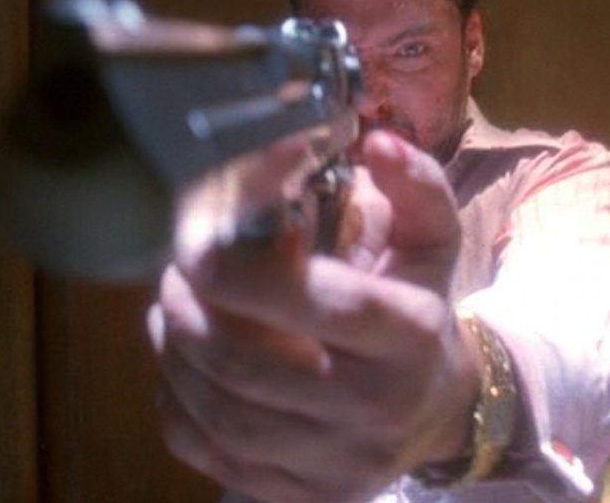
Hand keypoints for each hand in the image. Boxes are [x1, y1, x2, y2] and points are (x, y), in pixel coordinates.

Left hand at [148, 130, 480, 501]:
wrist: (437, 411)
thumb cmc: (420, 311)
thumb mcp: (431, 243)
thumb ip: (413, 186)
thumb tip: (375, 142)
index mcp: (410, 335)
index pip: (321, 304)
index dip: (247, 273)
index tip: (200, 242)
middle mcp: (377, 408)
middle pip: (249, 365)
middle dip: (191, 308)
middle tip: (176, 270)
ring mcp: (337, 463)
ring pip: (220, 412)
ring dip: (176, 350)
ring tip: (173, 307)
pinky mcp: (303, 495)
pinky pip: (209, 453)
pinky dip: (176, 404)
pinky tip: (180, 364)